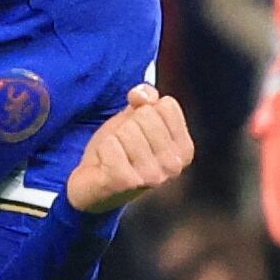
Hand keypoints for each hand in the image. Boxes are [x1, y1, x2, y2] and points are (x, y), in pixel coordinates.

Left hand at [66, 86, 192, 213]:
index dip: (144, 111)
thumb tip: (142, 94)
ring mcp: (152, 177)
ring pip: (127, 130)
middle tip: (122, 147)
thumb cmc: (119, 151)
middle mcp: (174, 166)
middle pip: (146, 116)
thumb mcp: (134, 119)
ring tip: (114, 156)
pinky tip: (105, 165)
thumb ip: (145, 99)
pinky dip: (102, 150)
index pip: (166, 105)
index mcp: (184, 149)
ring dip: (113, 139)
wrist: (94, 186)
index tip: (138, 130)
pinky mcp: (127, 183)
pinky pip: (110, 145)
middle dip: (127, 126)